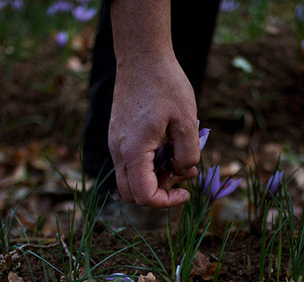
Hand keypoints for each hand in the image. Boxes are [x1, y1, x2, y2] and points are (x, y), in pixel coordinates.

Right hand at [108, 55, 199, 207]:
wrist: (142, 57)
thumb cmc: (166, 85)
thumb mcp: (188, 122)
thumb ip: (187, 155)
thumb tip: (180, 171)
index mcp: (134, 151)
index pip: (144, 196)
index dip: (167, 202)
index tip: (186, 191)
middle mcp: (118, 151)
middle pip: (132, 195)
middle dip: (158, 193)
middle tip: (180, 173)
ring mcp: (115, 143)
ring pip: (129, 180)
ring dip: (154, 178)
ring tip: (177, 156)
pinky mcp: (117, 136)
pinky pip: (129, 163)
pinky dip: (147, 165)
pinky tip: (166, 146)